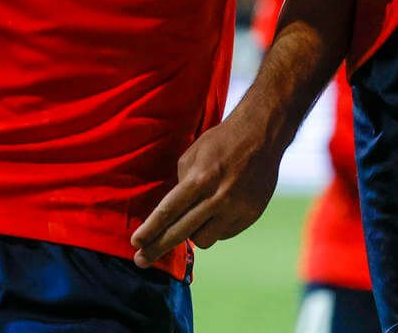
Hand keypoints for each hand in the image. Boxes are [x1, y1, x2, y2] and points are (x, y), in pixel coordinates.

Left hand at [129, 115, 280, 267]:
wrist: (261, 136)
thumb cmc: (220, 142)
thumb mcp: (192, 157)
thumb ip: (182, 186)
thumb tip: (175, 212)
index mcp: (200, 179)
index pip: (169, 211)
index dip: (150, 230)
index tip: (135, 243)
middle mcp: (219, 198)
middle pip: (182, 232)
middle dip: (158, 248)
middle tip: (140, 261)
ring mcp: (237, 210)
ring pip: (204, 240)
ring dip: (193, 234)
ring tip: (192, 219)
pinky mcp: (250, 216)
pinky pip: (223, 234)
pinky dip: (215, 228)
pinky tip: (216, 212)